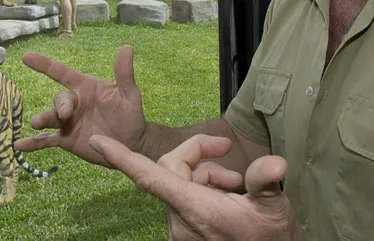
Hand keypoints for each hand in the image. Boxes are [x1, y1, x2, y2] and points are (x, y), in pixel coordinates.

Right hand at [15, 45, 146, 166]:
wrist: (132, 143)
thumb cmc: (130, 114)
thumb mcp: (129, 94)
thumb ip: (124, 74)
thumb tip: (128, 48)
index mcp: (85, 87)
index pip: (62, 73)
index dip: (44, 64)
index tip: (27, 56)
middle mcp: (73, 103)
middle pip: (59, 99)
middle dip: (60, 105)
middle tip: (65, 114)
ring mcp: (68, 122)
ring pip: (50, 118)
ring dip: (42, 119)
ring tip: (36, 124)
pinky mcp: (66, 139)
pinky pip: (47, 140)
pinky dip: (33, 143)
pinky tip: (19, 146)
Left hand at [89, 134, 303, 240]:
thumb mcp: (275, 209)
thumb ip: (265, 181)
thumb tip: (275, 163)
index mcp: (195, 209)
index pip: (148, 177)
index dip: (121, 158)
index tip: (98, 142)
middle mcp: (181, 220)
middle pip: (171, 167)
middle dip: (197, 153)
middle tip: (226, 148)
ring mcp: (182, 227)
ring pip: (179, 181)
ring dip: (206, 173)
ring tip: (236, 182)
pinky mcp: (188, 231)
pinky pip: (185, 197)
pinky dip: (204, 187)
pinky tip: (229, 194)